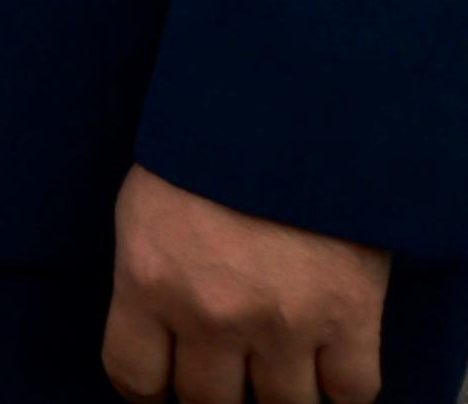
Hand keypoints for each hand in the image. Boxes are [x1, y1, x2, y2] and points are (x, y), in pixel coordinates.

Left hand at [103, 166, 387, 402]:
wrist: (290, 108)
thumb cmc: (207, 148)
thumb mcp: (146, 207)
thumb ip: (149, 278)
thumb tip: (158, 336)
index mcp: (147, 279)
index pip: (133, 377)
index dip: (150, 386)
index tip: (165, 378)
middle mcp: (210, 314)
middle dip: (215, 390)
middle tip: (227, 366)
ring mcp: (283, 324)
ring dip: (279, 393)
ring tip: (277, 364)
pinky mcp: (349, 320)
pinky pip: (350, 394)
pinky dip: (341, 386)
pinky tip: (328, 362)